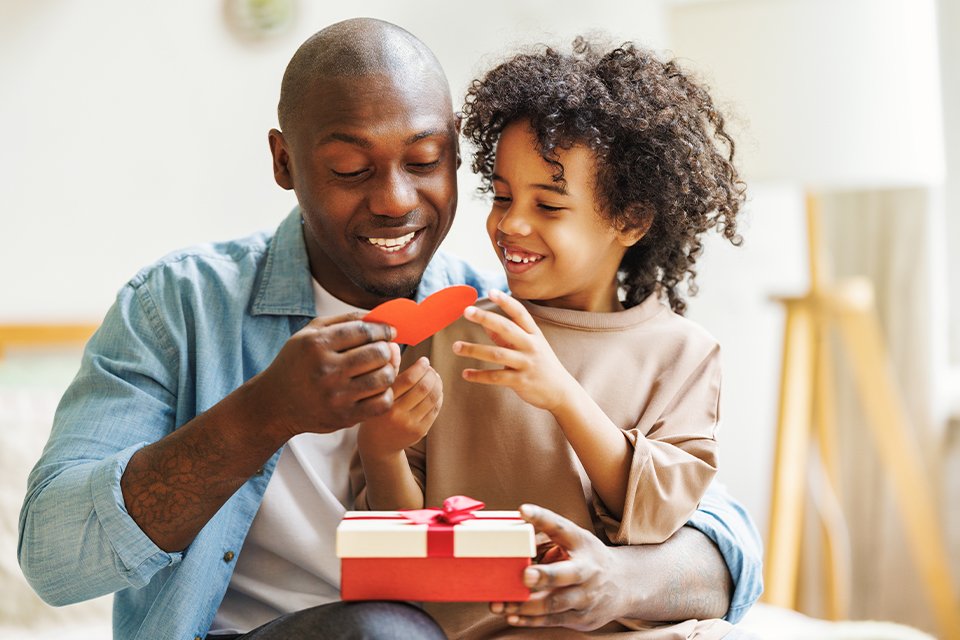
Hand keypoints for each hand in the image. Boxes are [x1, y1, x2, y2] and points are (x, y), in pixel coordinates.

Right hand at [247, 311, 397, 439]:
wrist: (275, 403)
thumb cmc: (296, 363)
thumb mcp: (309, 334)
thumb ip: (342, 320)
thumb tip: (377, 316)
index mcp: (317, 344)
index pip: (365, 331)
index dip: (383, 329)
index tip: (389, 331)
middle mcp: (326, 369)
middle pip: (378, 353)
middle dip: (387, 349)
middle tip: (384, 350)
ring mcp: (336, 396)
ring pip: (384, 378)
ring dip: (389, 370)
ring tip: (382, 368)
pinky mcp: (344, 417)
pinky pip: (382, 403)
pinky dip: (386, 393)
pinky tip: (377, 388)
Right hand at [358, 356, 442, 456]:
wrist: (378, 444)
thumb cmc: (375, 409)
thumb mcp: (374, 391)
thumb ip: (387, 369)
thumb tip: (394, 345)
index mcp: (383, 401)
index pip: (408, 380)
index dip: (420, 367)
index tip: (424, 360)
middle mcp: (397, 415)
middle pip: (423, 388)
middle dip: (431, 374)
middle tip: (430, 368)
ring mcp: (410, 425)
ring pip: (432, 398)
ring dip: (438, 383)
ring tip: (435, 376)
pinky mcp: (420, 431)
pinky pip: (435, 409)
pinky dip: (439, 395)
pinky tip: (436, 388)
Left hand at [453, 289, 574, 411]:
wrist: (561, 392)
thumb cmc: (542, 365)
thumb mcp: (530, 346)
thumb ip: (508, 337)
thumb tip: (485, 325)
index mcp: (534, 334)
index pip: (520, 313)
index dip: (506, 302)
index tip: (491, 291)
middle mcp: (531, 346)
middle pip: (506, 328)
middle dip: (485, 318)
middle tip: (466, 311)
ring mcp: (526, 364)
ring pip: (496, 354)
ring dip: (473, 349)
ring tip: (456, 347)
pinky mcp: (520, 381)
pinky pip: (496, 377)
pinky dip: (479, 376)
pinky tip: (465, 374)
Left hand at [490, 504, 625, 630]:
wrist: (624, 584)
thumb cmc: (587, 558)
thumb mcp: (575, 540)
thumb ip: (548, 537)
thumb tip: (514, 535)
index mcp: (581, 543)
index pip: (561, 527)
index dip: (542, 518)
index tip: (524, 510)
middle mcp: (587, 570)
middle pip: (567, 574)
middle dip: (546, 576)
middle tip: (526, 575)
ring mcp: (587, 596)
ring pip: (555, 603)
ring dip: (527, 605)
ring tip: (504, 604)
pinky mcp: (582, 617)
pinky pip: (553, 620)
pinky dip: (531, 620)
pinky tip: (513, 616)